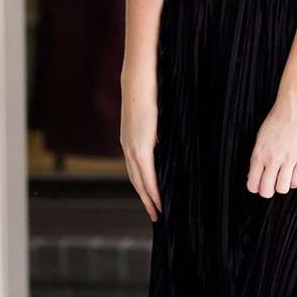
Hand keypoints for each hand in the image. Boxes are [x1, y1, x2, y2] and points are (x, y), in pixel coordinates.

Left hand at [120, 72, 161, 221]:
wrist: (138, 81)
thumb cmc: (149, 93)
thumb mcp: (153, 117)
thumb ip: (158, 131)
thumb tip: (169, 139)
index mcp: (130, 142)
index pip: (136, 171)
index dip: (144, 188)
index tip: (152, 201)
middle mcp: (127, 149)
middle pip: (136, 181)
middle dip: (146, 200)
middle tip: (156, 215)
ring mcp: (132, 149)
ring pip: (140, 182)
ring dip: (149, 199)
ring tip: (159, 213)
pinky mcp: (140, 148)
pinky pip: (147, 175)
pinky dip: (154, 190)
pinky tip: (160, 201)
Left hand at [247, 86, 296, 196]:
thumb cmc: (278, 117)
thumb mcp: (262, 137)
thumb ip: (258, 157)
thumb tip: (253, 176)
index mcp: (258, 153)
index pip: (252, 184)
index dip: (257, 187)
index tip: (262, 181)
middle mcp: (272, 158)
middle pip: (266, 191)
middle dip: (269, 190)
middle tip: (273, 181)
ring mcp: (288, 158)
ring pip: (282, 188)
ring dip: (283, 185)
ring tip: (285, 175)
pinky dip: (294, 180)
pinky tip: (295, 171)